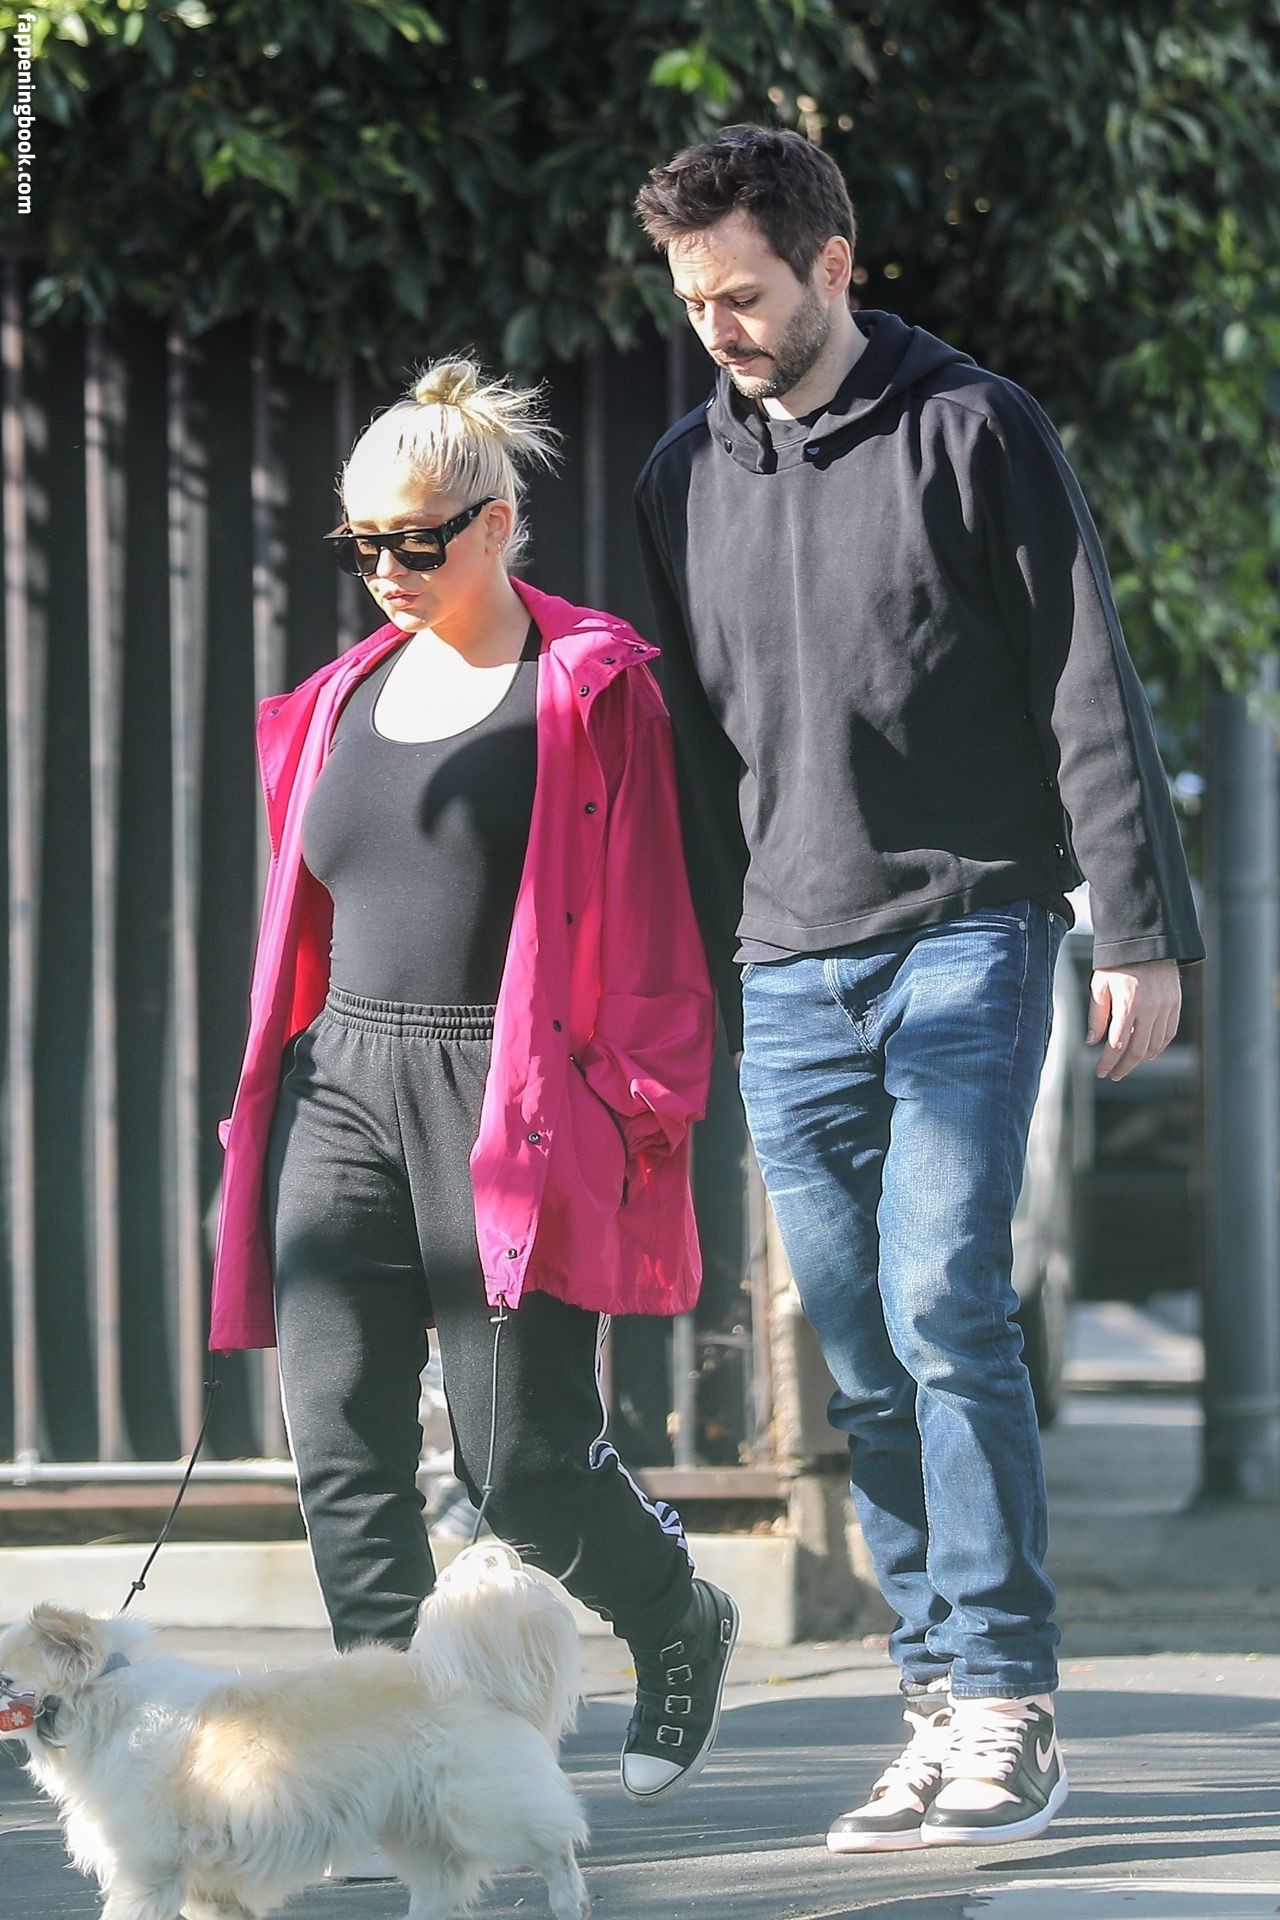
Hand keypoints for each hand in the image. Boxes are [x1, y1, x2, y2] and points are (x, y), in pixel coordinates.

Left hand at [1087, 959, 1181, 1080]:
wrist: (1146, 945)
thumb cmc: (1117, 965)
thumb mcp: (1100, 986)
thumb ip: (1097, 1016)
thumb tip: (1092, 1042)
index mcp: (1128, 1003)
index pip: (1117, 1043)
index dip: (1107, 1062)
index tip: (1100, 1071)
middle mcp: (1150, 1008)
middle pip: (1138, 1050)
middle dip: (1123, 1067)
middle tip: (1113, 1075)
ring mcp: (1166, 1007)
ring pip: (1155, 1046)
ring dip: (1140, 1060)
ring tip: (1126, 1065)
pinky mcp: (1176, 1005)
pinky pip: (1168, 1035)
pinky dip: (1157, 1048)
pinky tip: (1146, 1053)